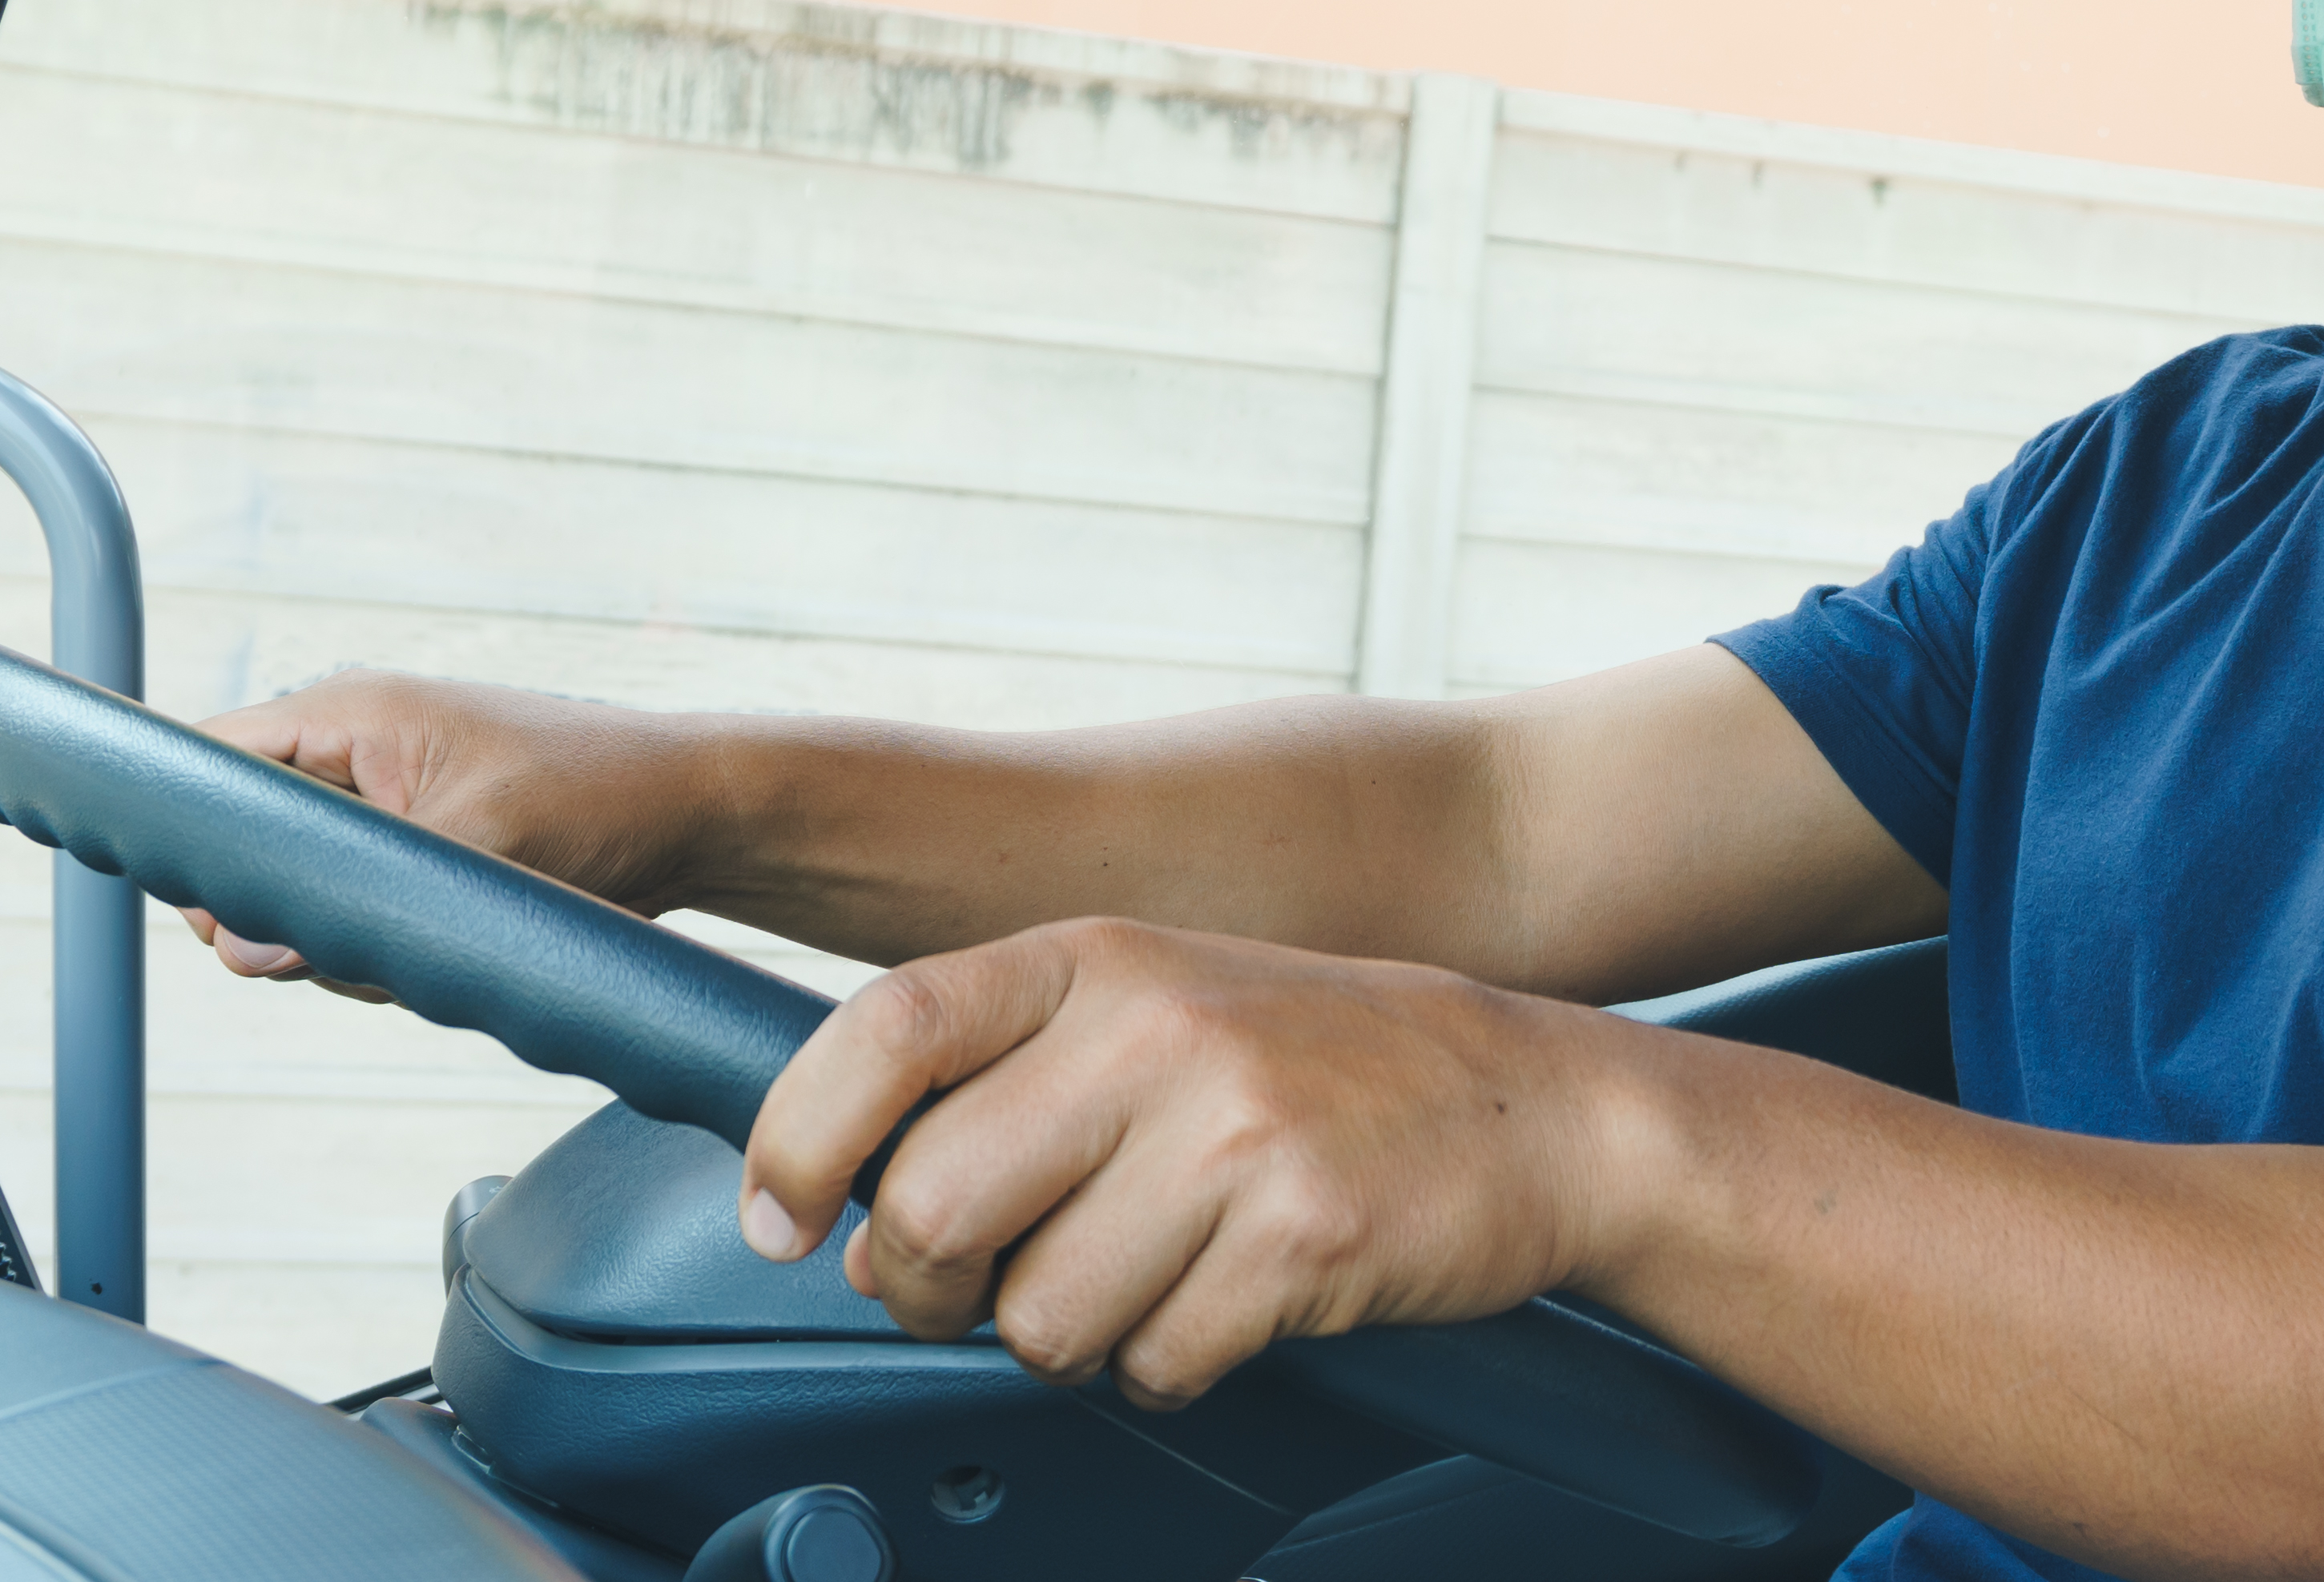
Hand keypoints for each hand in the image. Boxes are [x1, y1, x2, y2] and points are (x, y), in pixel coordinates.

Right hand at [182, 671, 725, 983]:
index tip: (228, 908)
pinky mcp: (411, 865)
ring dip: (350, 947)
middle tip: (362, 935)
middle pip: (244, 856)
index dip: (197, 840)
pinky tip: (452, 950)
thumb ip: (355, 895)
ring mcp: (379, 819)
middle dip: (290, 918)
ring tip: (442, 931)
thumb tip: (246, 951)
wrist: (695, 822)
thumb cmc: (601, 798)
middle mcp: (350, 763)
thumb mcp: (476, 842)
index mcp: (348, 716)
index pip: (209, 764)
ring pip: (297, 907)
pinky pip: (353, 925)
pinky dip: (388, 956)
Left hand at [737, 918, 1638, 1407]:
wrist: (1540, 1107)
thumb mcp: (1162, 1002)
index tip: (782, 1217)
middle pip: (932, 1208)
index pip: (886, 1029)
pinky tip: (1232, 1306)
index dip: (798, 1137)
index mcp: (1101, 955)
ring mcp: (1235, 1129)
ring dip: (1075, 1338)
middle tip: (986, 1291)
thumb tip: (847, 1193)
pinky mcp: (1302, 1235)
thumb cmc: (1329, 1067)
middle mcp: (1158, 1025)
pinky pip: (1157, 1365)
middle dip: (931, 1290)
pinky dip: (1175, 1367)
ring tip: (1152, 1282)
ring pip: (1038, 1317)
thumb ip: (1015, 1064)